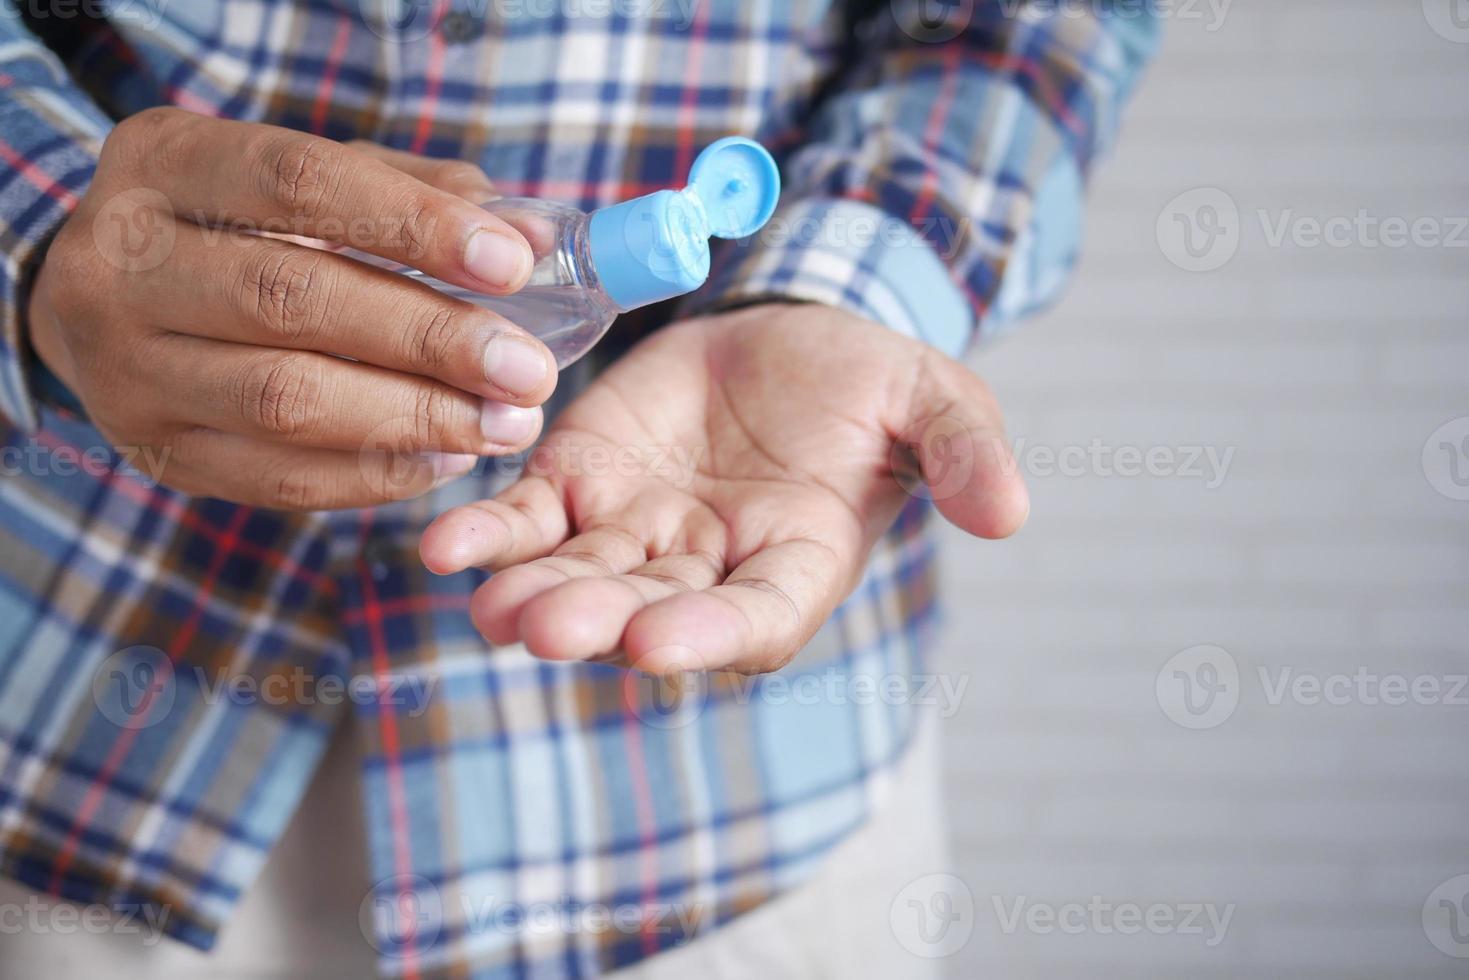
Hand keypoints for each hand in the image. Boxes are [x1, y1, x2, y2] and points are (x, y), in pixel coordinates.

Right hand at [25, 108, 557, 508]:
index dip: (413, 223)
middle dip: (430, 338)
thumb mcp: (311, 183)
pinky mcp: (153, 452)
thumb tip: (537, 236)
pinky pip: (278, 478)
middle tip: (529, 369)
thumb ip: (419, 196)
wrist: (109, 300)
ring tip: (505, 424)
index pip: (298, 181)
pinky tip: (448, 458)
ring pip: (286, 400)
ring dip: (415, 417)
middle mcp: (119, 263)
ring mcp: (125, 368)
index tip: (512, 263)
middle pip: (292, 299)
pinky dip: (377, 474)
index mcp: (163, 162)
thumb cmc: (242, 228)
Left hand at [420, 303, 1027, 674]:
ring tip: (489, 603)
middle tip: (546, 627)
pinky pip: (531, 519)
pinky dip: (490, 534)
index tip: (660, 641)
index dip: (712, 634)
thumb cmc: (868, 384)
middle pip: (653, 608)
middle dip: (600, 619)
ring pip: (581, 575)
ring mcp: (640, 531)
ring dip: (534, 592)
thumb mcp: (933, 401)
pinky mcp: (582, 483)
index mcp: (798, 561)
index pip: (758, 616)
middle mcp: (711, 568)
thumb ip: (964, 452)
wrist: (787, 337)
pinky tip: (442, 546)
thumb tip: (1012, 514)